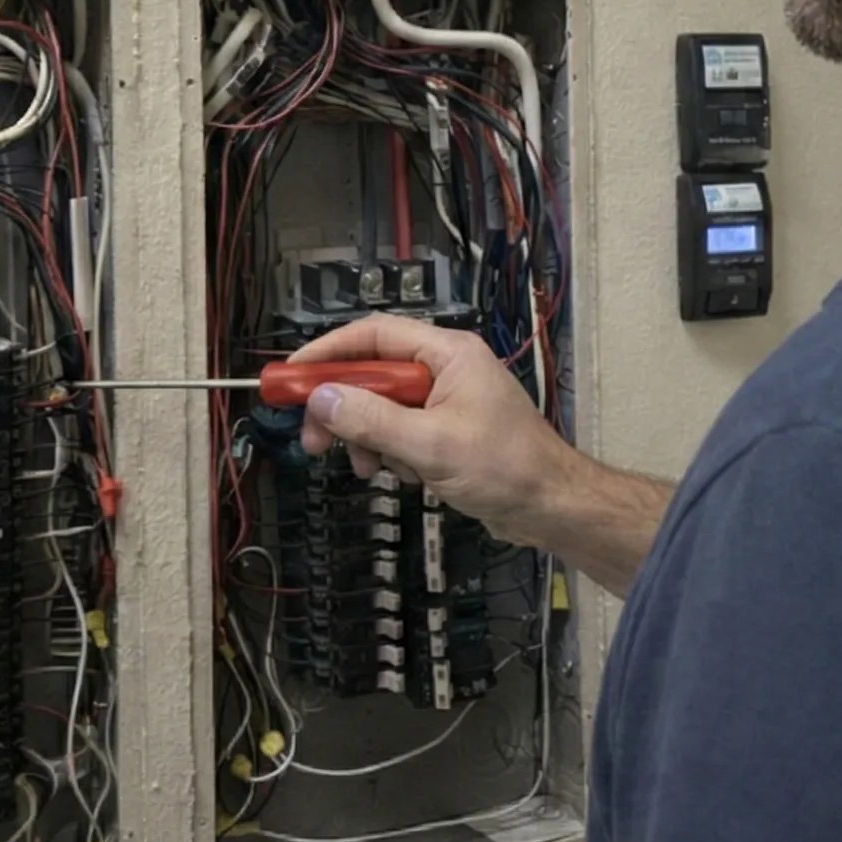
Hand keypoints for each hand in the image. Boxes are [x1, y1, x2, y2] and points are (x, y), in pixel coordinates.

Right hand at [290, 316, 574, 545]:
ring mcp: (446, 400)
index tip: (292, 376)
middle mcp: (445, 369)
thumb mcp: (430, 445)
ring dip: (368, 438)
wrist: (550, 506)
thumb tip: (321, 398)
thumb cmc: (504, 468)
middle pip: (373, 374)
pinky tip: (405, 476)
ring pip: (382, 408)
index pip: (375, 335)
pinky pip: (401, 432)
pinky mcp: (446, 431)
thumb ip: (373, 420)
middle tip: (315, 440)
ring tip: (372, 468)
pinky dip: (392, 453)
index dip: (329, 352)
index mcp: (448, 354)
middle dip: (343, 408)